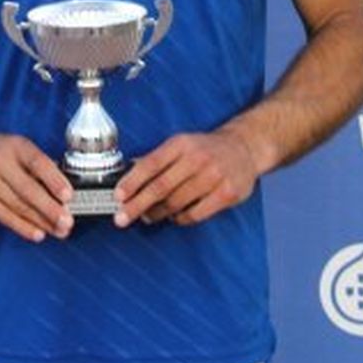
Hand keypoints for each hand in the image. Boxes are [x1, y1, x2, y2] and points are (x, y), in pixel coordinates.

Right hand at [0, 131, 73, 241]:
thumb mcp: (15, 147)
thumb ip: (37, 165)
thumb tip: (62, 188)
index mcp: (14, 145)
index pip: (38, 162)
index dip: (54, 180)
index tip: (68, 196)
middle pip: (28, 189)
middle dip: (51, 209)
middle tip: (67, 222)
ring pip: (18, 206)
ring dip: (41, 221)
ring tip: (58, 231)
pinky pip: (4, 216)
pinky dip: (23, 227)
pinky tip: (37, 233)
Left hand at [112, 130, 259, 227]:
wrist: (244, 148)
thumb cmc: (205, 149)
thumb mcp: (181, 145)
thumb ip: (156, 159)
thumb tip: (128, 175)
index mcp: (181, 144)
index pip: (151, 164)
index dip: (132, 182)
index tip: (118, 196)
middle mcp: (197, 158)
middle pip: (160, 187)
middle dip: (137, 205)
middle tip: (122, 218)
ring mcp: (214, 176)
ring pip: (177, 203)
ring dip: (158, 213)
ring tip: (149, 216)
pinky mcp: (227, 193)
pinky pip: (196, 214)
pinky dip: (181, 218)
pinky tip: (176, 216)